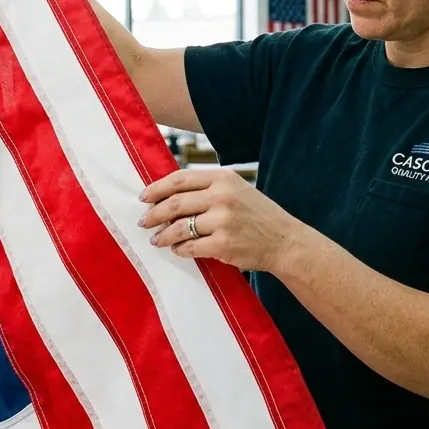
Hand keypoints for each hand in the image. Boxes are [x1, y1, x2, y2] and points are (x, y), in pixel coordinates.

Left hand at [138, 168, 306, 272]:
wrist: (284, 241)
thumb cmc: (257, 215)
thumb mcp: (237, 190)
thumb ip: (208, 189)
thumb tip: (168, 196)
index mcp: (223, 178)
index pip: (180, 179)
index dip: (157, 188)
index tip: (144, 197)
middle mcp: (222, 196)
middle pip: (175, 203)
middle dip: (154, 214)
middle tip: (143, 221)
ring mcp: (222, 221)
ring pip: (179, 227)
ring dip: (163, 235)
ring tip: (156, 239)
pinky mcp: (223, 245)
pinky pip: (190, 247)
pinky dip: (179, 249)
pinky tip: (177, 249)